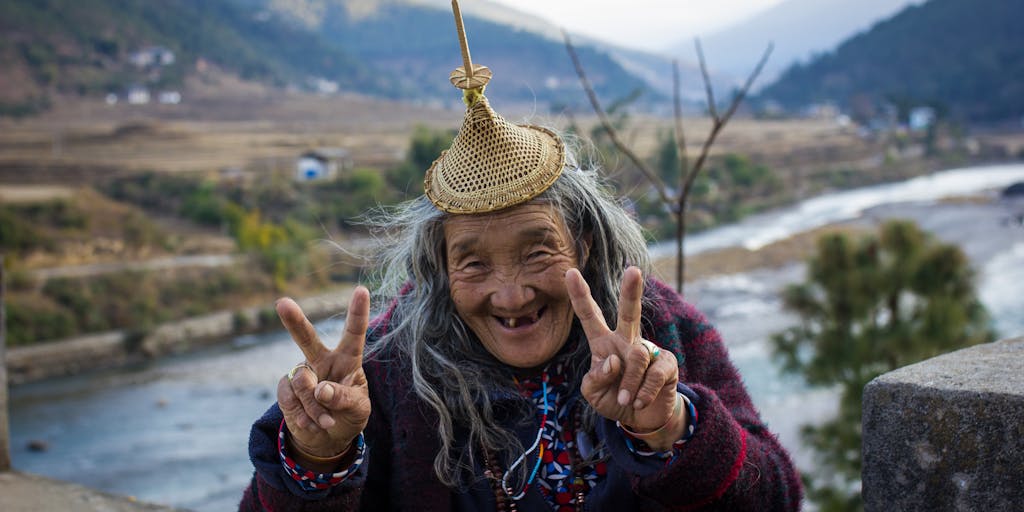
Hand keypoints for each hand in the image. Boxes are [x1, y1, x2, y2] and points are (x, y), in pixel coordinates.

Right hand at [275, 287, 371, 468]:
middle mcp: (322, 361)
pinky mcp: (286, 389)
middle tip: (283, 304)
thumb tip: (320, 388)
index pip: (354, 333)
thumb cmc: (349, 415)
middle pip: (307, 339)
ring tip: (326, 420)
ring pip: (303, 384)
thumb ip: (344, 397)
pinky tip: (310, 423)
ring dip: (316, 408)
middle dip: (295, 321)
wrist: (327, 438)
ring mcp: (302, 374)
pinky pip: (290, 399)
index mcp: (347, 359)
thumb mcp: (358, 409)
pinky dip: (302, 415)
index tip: (361, 290)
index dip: (358, 313)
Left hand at [565, 267, 683, 448]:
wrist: (642, 419)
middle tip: (633, 270)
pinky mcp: (667, 363)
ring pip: (635, 358)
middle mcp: (626, 341)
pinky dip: (643, 393)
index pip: (590, 316)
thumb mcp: (593, 393)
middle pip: (628, 312)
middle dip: (631, 291)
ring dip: (628, 386)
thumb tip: (613, 360)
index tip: (569, 272)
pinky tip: (639, 402)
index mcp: (603, 343)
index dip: (579, 295)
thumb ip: (595, 377)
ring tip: (626, 400)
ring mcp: (648, 350)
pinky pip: (653, 374)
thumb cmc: (613, 400)